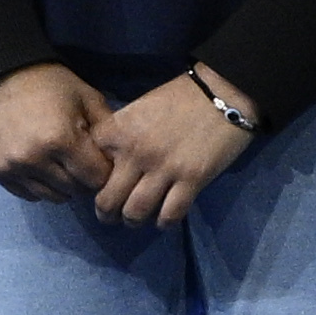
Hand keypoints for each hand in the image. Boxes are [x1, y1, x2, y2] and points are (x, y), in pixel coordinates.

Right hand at [0, 64, 108, 203]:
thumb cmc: (51, 86)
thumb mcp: (88, 99)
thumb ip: (109, 131)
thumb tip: (123, 161)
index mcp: (60, 140)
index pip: (96, 179)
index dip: (105, 171)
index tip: (103, 160)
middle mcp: (33, 159)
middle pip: (75, 190)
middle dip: (85, 179)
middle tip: (83, 160)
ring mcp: (11, 167)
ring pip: (52, 196)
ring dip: (64, 186)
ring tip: (64, 163)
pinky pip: (29, 194)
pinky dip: (41, 186)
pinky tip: (44, 167)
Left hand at [83, 72, 257, 229]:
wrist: (225, 92)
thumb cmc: (181, 98)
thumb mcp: (138, 110)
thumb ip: (120, 136)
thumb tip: (110, 163)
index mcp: (118, 131)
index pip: (90, 169)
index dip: (92, 181)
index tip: (100, 186)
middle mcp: (135, 152)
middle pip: (108, 199)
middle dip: (107, 213)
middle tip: (112, 215)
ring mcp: (164, 168)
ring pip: (135, 212)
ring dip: (132, 221)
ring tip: (135, 220)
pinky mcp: (192, 179)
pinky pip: (170, 214)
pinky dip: (164, 222)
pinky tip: (164, 219)